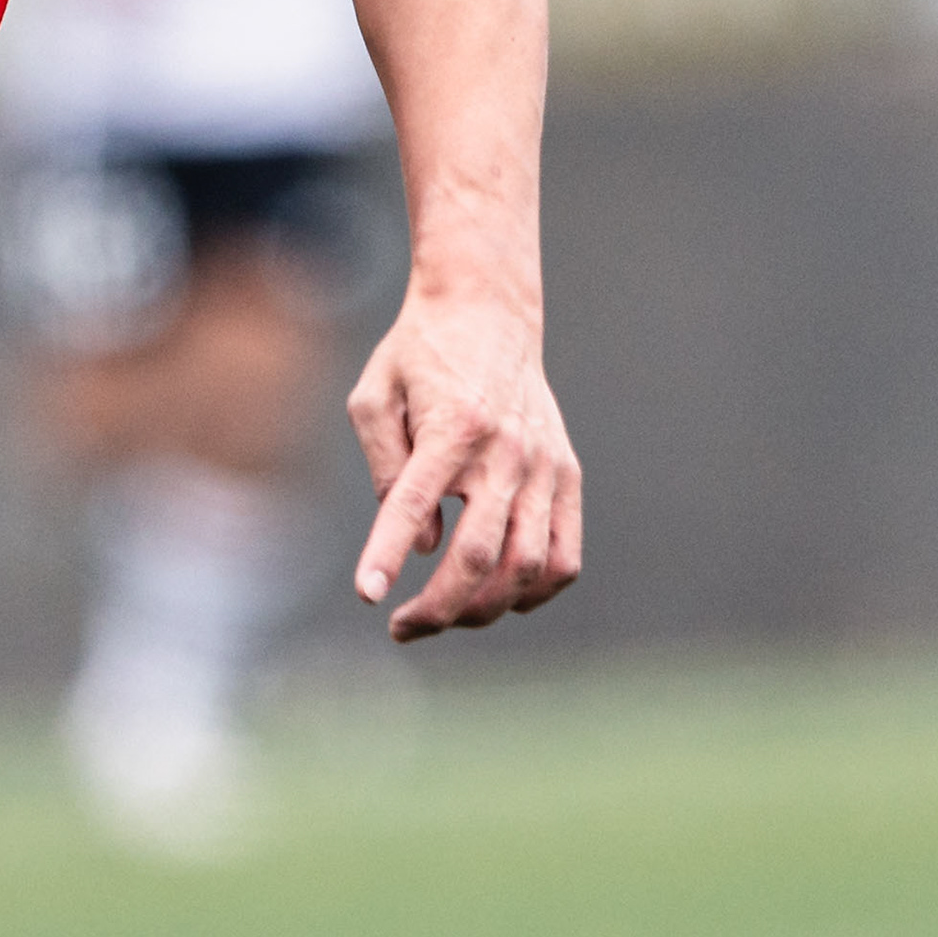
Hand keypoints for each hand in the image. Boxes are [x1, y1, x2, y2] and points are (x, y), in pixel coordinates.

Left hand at [347, 281, 582, 639]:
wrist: (488, 310)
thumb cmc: (419, 356)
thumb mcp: (374, 396)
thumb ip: (387, 472)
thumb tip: (423, 547)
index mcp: (453, 426)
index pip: (416, 505)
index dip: (388, 555)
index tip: (369, 597)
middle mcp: (507, 451)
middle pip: (481, 556)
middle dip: (439, 608)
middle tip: (402, 627)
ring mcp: (545, 466)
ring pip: (528, 567)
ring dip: (484, 608)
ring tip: (445, 615)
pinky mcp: (567, 474)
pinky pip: (565, 556)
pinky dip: (535, 591)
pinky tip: (499, 598)